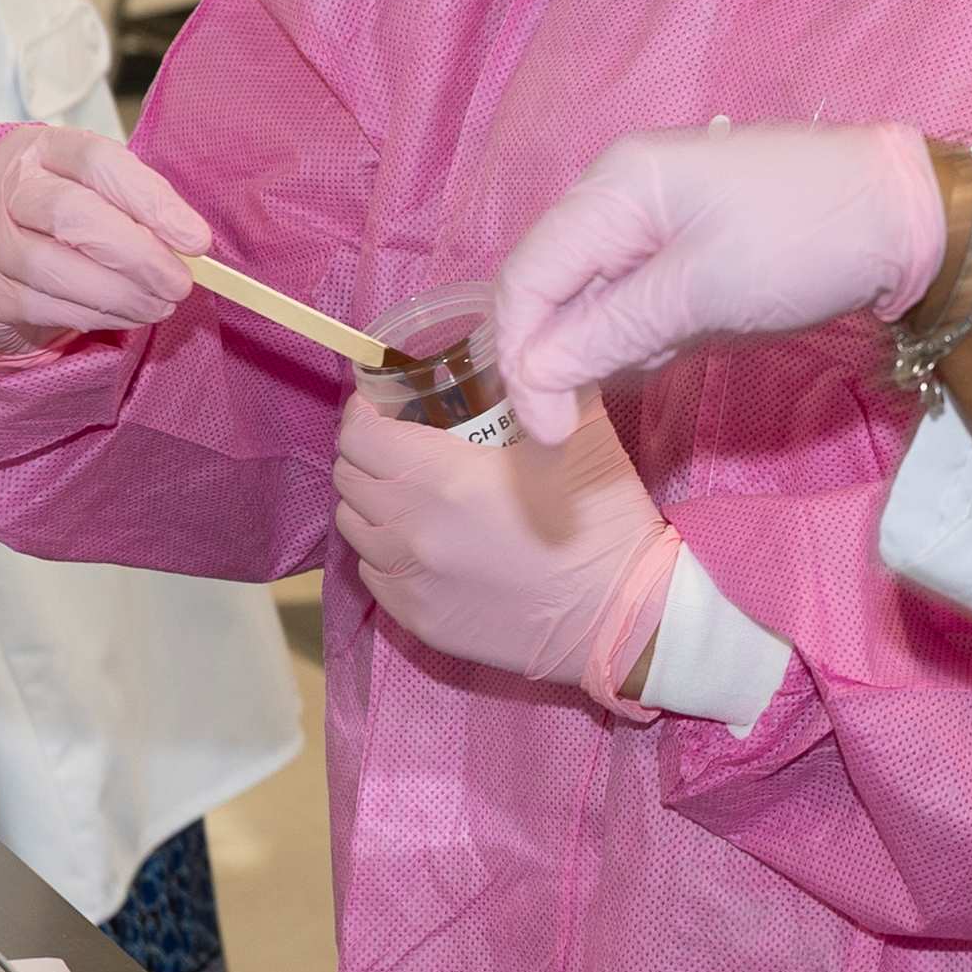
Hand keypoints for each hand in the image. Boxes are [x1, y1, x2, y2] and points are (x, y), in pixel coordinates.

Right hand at [0, 125, 210, 359]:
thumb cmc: (53, 224)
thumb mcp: (91, 196)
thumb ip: (132, 209)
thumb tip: (187, 244)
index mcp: (37, 147)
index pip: (96, 160)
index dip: (150, 199)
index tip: (195, 239)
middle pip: (70, 212)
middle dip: (137, 253)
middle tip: (179, 283)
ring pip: (52, 266)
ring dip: (118, 293)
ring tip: (157, 306)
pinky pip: (42, 305)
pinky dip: (93, 315)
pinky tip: (123, 315)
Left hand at [333, 392, 676, 704]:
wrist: (623, 617)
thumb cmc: (604, 523)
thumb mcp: (581, 434)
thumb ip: (541, 388)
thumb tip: (528, 352)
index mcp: (442, 479)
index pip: (360, 436)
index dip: (364, 412)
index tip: (382, 403)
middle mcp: (411, 531)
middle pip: (348, 478)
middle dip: (364, 451)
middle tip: (397, 441)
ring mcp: (410, 580)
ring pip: (353, 527)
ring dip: (371, 501)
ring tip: (405, 491)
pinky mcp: (418, 619)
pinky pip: (374, 572)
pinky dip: (385, 548)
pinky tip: (421, 540)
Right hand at [490, 125, 946, 442]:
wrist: (907, 217)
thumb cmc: (803, 242)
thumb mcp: (702, 292)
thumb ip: (610, 332)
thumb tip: (532, 373)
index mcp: (614, 188)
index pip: (528, 277)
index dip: (521, 359)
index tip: (547, 434)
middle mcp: (620, 199)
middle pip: (553, 290)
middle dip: (563, 360)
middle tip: (591, 422)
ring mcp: (655, 225)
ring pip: (593, 304)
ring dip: (615, 348)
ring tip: (686, 346)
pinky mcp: (688, 254)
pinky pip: (639, 305)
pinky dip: (653, 336)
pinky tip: (699, 338)